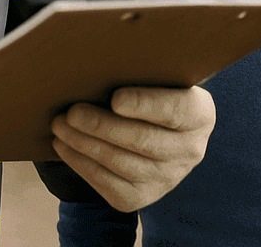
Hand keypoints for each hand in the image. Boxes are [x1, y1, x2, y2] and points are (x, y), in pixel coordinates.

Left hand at [50, 85, 215, 211]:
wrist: (153, 131)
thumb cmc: (149, 91)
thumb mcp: (157, 78)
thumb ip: (142, 72)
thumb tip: (100, 63)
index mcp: (200, 114)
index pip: (176, 110)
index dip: (145, 105)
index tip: (116, 98)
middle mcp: (190, 150)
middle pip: (143, 141)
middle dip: (102, 126)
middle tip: (71, 112)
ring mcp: (167, 178)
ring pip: (122, 165)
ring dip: (85, 145)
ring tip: (60, 126)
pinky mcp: (141, 197)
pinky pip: (108, 184)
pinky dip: (82, 164)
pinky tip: (64, 146)